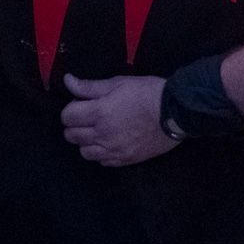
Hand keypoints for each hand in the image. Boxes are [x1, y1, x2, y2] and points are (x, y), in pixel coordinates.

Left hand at [61, 74, 176, 166]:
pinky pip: (102, 162)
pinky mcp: (125, 160)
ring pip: (84, 152)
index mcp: (99, 113)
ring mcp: (114, 150)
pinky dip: (101, 153)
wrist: (175, 112)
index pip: (67, 117)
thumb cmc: (146, 92)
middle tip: (87, 117)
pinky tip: (110, 143)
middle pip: (72, 136)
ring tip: (97, 132)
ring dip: (86, 142)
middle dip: (75, 125)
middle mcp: (102, 135)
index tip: (81, 104)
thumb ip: (89, 86)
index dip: (71, 109)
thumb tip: (67, 81)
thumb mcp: (118, 83)